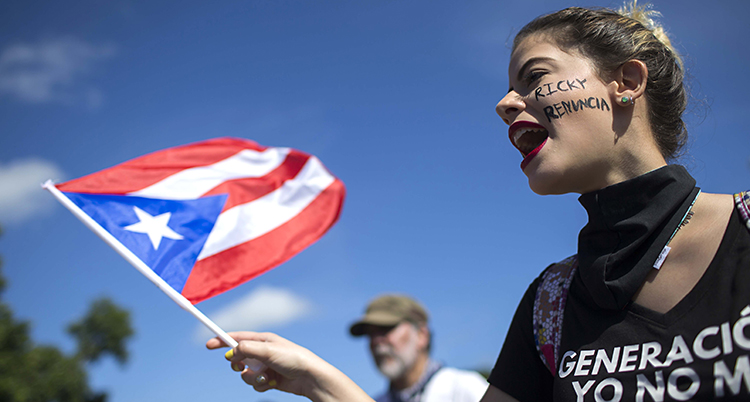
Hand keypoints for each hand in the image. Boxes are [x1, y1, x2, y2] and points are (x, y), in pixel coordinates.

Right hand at [207, 331, 373, 401]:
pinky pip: (254, 384)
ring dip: (251, 378)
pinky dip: (260, 385)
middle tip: (241, 367)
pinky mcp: (269, 379)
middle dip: (237, 364)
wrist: (309, 377)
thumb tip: (231, 352)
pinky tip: (272, 383)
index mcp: (263, 339)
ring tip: (265, 377)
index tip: (208, 345)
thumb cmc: (293, 359)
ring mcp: (265, 366)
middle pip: (238, 358)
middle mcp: (263, 352)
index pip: (238, 337)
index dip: (222, 340)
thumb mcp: (268, 350)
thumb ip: (247, 349)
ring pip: (245, 374)